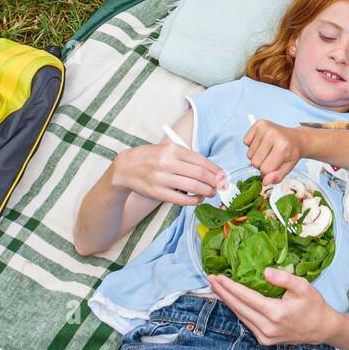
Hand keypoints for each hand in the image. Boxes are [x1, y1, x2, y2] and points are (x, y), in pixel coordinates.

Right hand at [112, 142, 226, 205]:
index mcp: (173, 149)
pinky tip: (198, 199)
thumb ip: (187, 157)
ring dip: (206, 191)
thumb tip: (211, 169)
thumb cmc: (151, 158)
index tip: (223, 175)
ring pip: (192, 186)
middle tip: (220, 186)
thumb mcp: (167, 149)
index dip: (215, 169)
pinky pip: (180, 199)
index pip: (200, 160)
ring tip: (211, 193)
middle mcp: (167, 162)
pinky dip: (192, 200)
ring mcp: (161, 178)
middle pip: (199, 174)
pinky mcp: (157, 192)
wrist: (125, 168)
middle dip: (214, 181)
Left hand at [208, 270, 334, 345]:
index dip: (230, 287)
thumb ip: (284, 278)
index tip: (217, 277)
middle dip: (223, 293)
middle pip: (239, 308)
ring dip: (228, 302)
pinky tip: (232, 301)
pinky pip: (247, 323)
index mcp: (275, 313)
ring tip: (217, 288)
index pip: (246, 298)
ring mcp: (265, 337)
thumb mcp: (303, 286)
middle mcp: (267, 328)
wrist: (322, 328)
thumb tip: (265, 271)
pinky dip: (238, 310)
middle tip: (210, 279)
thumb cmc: (313, 305)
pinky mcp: (265, 341)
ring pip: (241, 316)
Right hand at [243, 118, 304, 183]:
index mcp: (282, 147)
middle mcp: (272, 135)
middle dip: (261, 164)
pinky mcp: (258, 123)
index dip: (268, 172)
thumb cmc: (291, 153)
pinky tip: (262, 143)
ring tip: (268, 150)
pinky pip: (245, 141)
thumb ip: (277, 176)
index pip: (265, 169)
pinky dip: (252, 145)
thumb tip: (264, 182)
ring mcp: (265, 128)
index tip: (274, 167)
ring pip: (249, 154)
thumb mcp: (288, 167)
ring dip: (256, 155)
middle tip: (271, 158)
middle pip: (255, 162)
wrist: (296, 138)